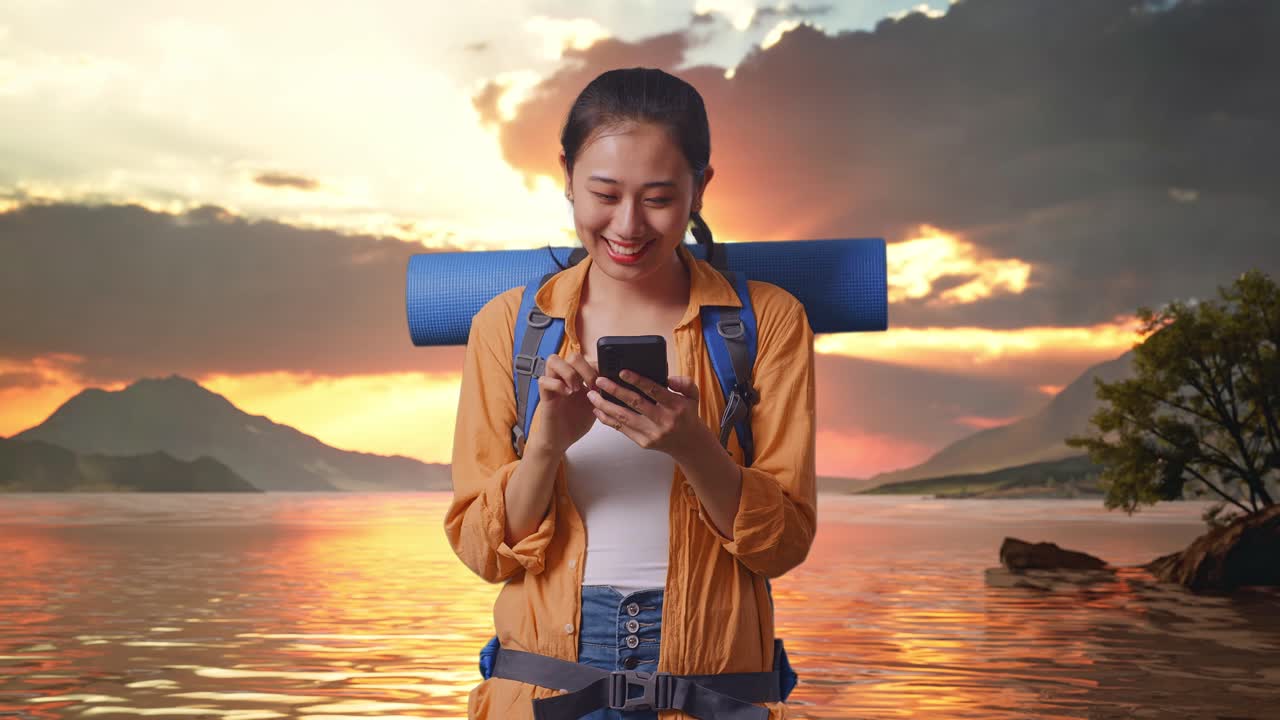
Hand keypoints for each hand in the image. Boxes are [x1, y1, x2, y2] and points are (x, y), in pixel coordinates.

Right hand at [527, 351, 600, 454]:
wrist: (562, 440)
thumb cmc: (576, 421)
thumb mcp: (596, 404)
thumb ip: (602, 391)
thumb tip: (615, 381)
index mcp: (578, 377)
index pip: (587, 358)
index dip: (597, 366)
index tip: (604, 382)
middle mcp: (565, 377)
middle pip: (571, 355)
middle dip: (585, 368)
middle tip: (591, 385)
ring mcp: (553, 385)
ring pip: (552, 360)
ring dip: (568, 372)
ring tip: (576, 389)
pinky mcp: (545, 396)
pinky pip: (543, 380)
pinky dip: (556, 385)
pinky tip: (567, 395)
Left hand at [587, 371, 707, 458]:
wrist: (688, 443)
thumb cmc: (687, 414)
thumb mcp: (693, 395)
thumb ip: (684, 382)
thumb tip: (669, 378)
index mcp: (675, 406)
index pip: (654, 390)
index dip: (637, 380)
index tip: (622, 372)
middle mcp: (663, 420)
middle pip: (634, 403)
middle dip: (614, 391)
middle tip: (599, 380)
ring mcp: (652, 433)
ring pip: (624, 417)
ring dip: (605, 405)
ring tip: (592, 394)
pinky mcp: (643, 442)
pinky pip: (621, 429)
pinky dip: (607, 419)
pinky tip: (598, 410)